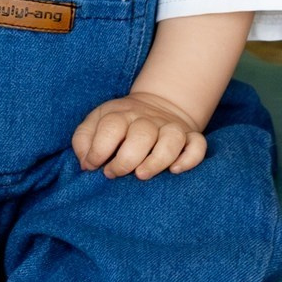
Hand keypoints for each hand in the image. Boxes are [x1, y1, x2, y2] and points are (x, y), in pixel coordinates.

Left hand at [72, 91, 206, 179]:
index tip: (94, 165)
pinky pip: (198, 146)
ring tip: (142, 174)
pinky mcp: (190, 136)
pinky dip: (189, 159)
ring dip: (158, 160)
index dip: (99, 150)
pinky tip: (174, 170)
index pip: (111, 127)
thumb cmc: (119, 124)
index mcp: (122, 114)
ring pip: (172, 140)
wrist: (156, 106)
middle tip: (115, 173)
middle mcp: (148, 119)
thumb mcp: (95, 122)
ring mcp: (171, 127)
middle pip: (142, 135)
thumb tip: (86, 163)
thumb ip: (83, 140)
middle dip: (126, 159)